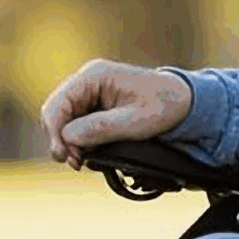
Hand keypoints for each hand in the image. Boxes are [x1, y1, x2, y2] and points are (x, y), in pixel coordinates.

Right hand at [40, 59, 192, 169]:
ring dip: (69, 142)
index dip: (55, 131)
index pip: (58, 103)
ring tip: (81, 160)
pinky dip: (78, 140)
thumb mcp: (136, 121)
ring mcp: (89, 92)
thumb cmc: (164, 106)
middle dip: (61, 139)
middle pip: (56, 112)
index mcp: (95, 76)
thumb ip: (101, 128)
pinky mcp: (94, 105)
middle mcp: (87, 81)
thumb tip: (68, 137)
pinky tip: (87, 153)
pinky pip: (76, 124)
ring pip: (64, 120)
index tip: (63, 155)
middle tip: (74, 162)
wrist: (183, 102)